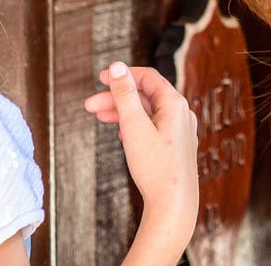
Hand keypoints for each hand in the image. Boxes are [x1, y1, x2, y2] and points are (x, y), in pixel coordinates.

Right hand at [84, 63, 198, 250]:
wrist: (173, 204)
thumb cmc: (155, 167)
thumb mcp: (134, 126)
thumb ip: (124, 95)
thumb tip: (117, 67)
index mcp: (174, 104)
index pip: (148, 77)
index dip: (123, 75)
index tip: (101, 78)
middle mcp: (181, 114)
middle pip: (145, 96)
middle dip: (116, 98)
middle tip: (90, 105)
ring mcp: (180, 131)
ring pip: (147, 112)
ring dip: (123, 112)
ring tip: (99, 117)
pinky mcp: (175, 147)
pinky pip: (153, 126)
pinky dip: (134, 125)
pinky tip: (121, 133)